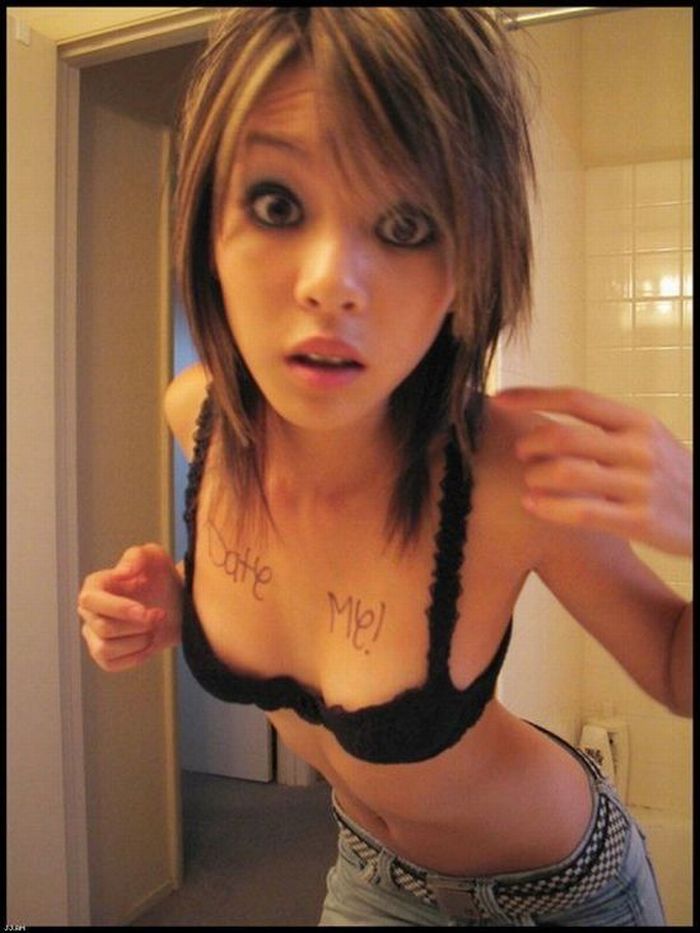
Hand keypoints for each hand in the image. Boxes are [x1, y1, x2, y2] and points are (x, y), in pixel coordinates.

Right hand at [78, 543, 182, 671]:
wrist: (177, 604)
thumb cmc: (162, 578)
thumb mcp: (154, 557)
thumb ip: (137, 557)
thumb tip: (121, 572)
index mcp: (95, 586)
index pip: (91, 600)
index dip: (118, 608)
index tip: (144, 611)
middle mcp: (89, 611)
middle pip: (103, 628)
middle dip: (137, 625)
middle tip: (160, 615)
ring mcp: (94, 635)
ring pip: (104, 650)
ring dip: (137, 642)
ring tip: (154, 629)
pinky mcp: (105, 656)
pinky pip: (110, 665)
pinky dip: (134, 657)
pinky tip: (149, 644)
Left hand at [493, 386, 692, 555]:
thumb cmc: (668, 477)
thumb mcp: (647, 440)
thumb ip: (604, 429)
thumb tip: (545, 422)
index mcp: (638, 422)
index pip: (577, 399)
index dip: (533, 397)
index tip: (501, 399)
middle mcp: (639, 449)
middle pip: (565, 436)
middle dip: (531, 443)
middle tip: (520, 451)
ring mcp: (640, 486)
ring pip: (568, 473)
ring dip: (536, 475)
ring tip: (530, 481)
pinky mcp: (639, 522)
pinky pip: (581, 512)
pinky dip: (548, 507)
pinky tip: (532, 505)